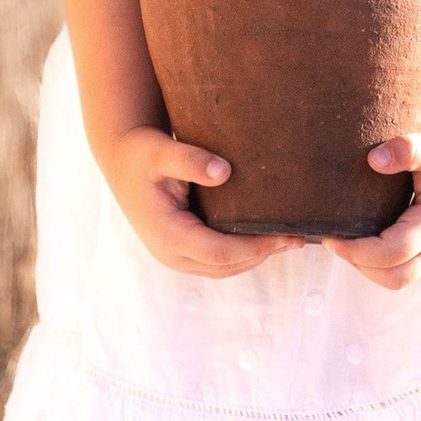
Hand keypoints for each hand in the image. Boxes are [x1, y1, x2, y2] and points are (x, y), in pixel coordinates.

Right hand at [99, 127, 300, 279]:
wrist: (121, 160)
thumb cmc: (142, 153)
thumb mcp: (161, 151)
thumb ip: (190, 160)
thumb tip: (223, 172)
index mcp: (167, 234)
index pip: (221, 252)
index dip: (257, 247)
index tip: (287, 235)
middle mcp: (170, 253)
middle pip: (227, 266)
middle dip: (264, 254)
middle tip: (299, 238)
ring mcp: (174, 256)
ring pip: (224, 269)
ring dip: (256, 258)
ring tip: (288, 240)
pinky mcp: (180, 251)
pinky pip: (217, 262)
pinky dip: (242, 255)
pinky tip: (264, 238)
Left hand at [330, 122, 420, 294]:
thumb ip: (408, 149)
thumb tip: (374, 159)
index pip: (394, 253)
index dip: (359, 251)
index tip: (331, 237)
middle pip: (396, 278)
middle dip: (362, 266)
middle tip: (335, 241)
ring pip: (400, 276)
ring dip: (370, 267)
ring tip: (347, 239)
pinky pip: (403, 264)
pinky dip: (379, 259)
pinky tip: (362, 234)